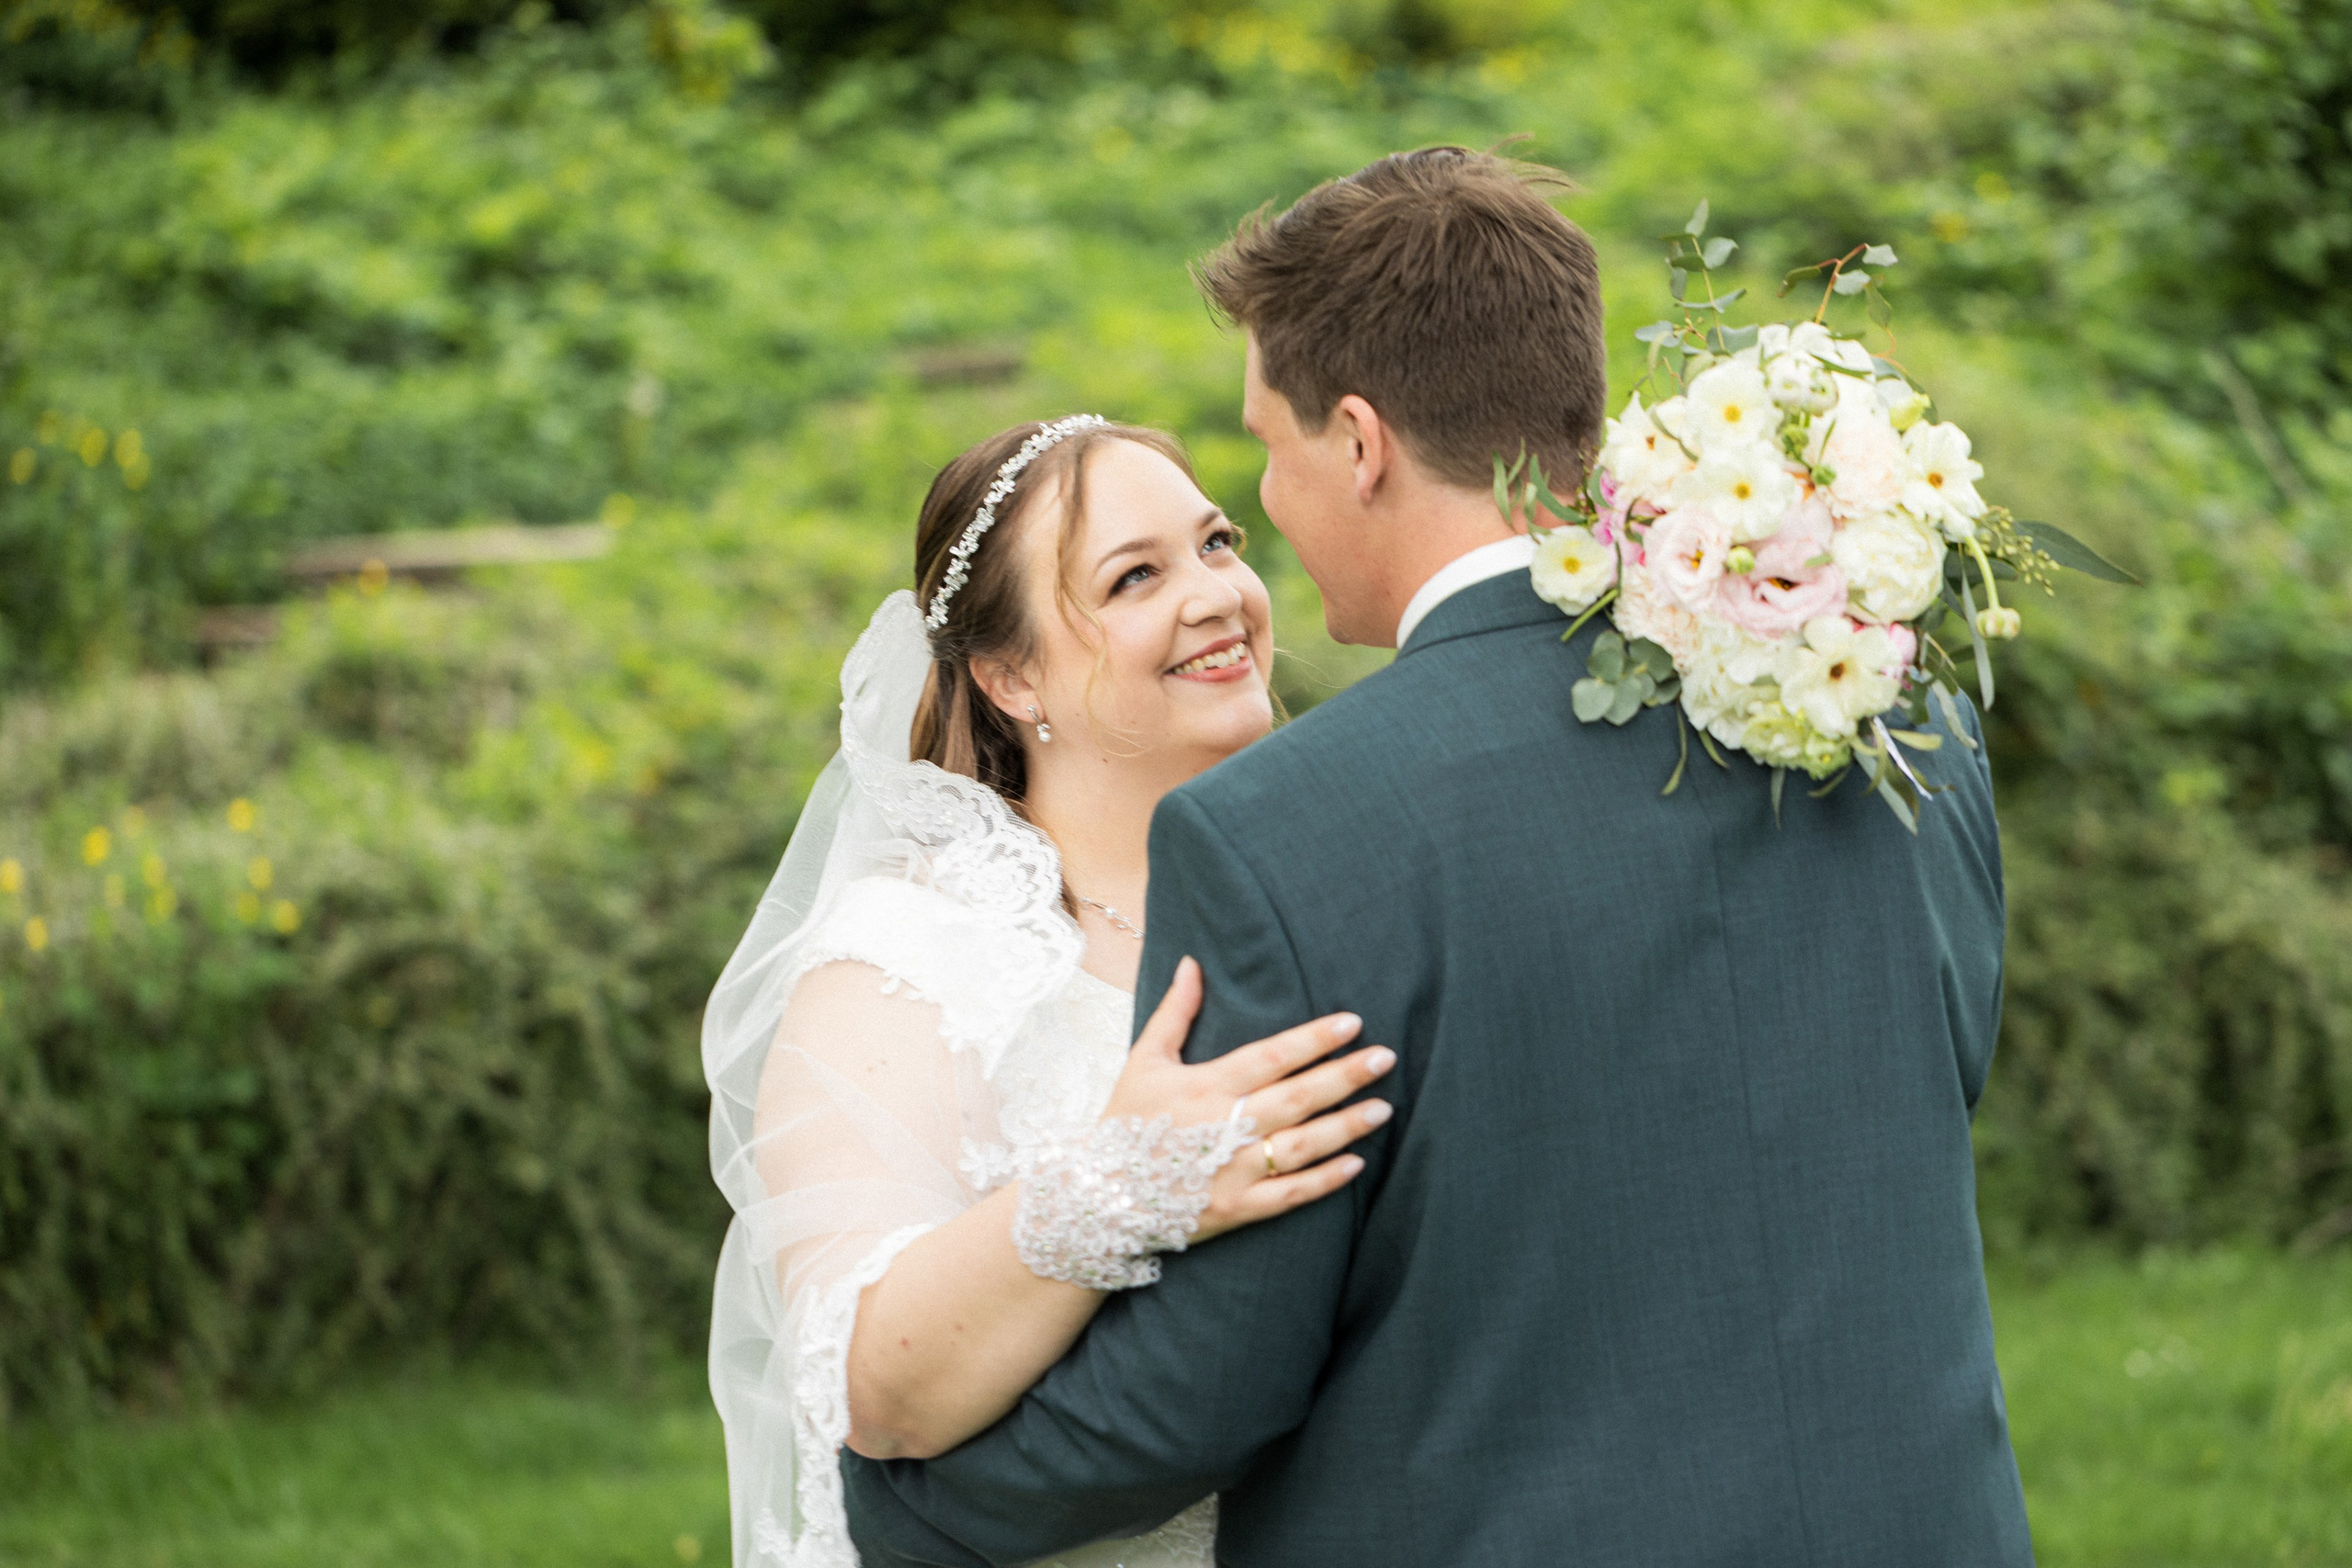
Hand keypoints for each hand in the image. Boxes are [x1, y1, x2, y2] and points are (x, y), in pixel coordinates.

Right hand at [1102, 956, 1393, 1243]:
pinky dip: (1324, 1181)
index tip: (1351, 1023)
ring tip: (1383, 1108)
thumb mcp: (1144, 1061)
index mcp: (1205, 1087)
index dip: (1312, 1040)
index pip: (1270, 1056)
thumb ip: (1175, 1013)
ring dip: (1345, 1127)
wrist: (1100, 1196)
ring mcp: (1231, 1172)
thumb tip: (1192, 963)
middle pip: (1296, 1098)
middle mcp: (1223, 1128)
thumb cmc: (1125, 1123)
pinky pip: (1289, 1195)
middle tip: (1385, 1057)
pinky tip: (1356, 1164)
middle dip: (1344, 1076)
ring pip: (1301, 1146)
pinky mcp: (1236, 1210)